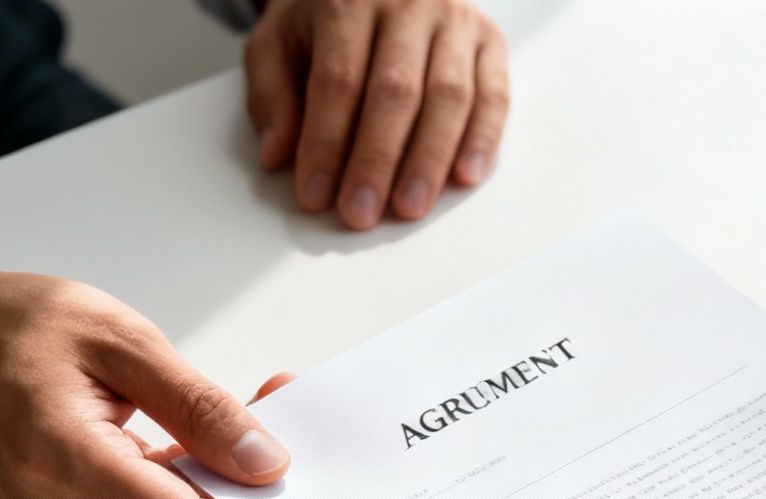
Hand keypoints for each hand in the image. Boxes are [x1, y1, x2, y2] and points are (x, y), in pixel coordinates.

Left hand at [244, 0, 509, 229]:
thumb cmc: (325, 20)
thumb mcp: (278, 43)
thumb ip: (272, 96)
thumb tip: (277, 155)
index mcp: (348, 1)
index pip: (338, 80)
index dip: (326, 143)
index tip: (315, 194)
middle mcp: (408, 4)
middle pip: (396, 91)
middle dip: (377, 160)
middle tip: (361, 211)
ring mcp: (454, 21)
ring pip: (448, 96)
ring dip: (429, 159)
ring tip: (409, 207)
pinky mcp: (488, 41)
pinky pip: (493, 95)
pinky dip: (482, 139)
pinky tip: (464, 176)